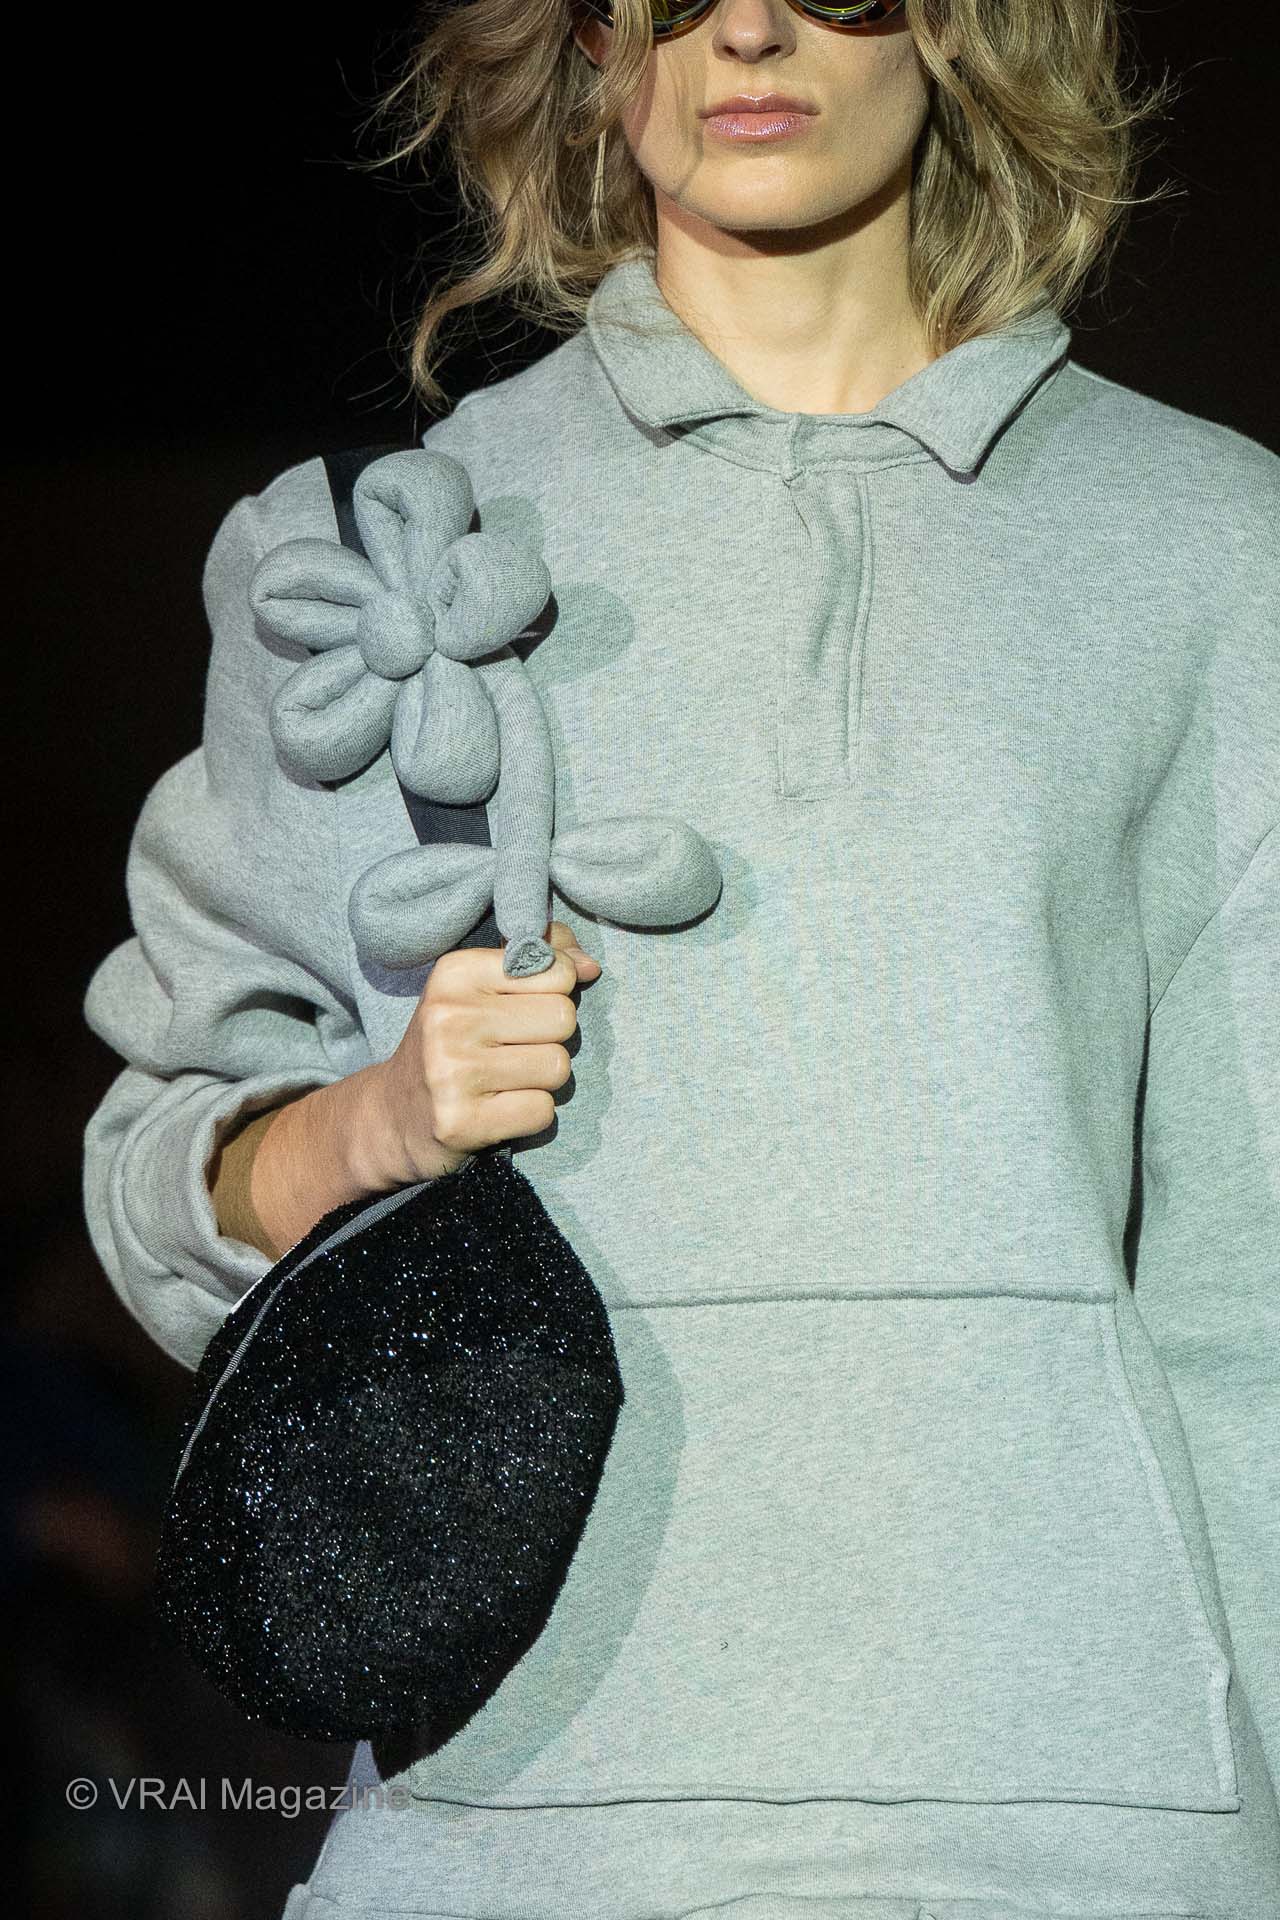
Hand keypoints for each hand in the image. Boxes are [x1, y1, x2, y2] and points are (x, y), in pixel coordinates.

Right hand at [362, 921, 602, 1184]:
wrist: (393, 1115)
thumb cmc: (451, 1043)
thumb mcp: (483, 988)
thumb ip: (541, 961)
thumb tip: (591, 966)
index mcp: (455, 972)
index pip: (557, 972)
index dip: (553, 995)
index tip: (517, 1012)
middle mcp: (449, 1016)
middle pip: (563, 1019)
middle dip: (550, 1040)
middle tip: (511, 1052)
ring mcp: (450, 1071)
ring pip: (558, 1067)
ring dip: (541, 1081)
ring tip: (503, 1081)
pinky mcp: (460, 1121)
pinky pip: (542, 1111)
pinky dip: (530, 1115)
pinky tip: (498, 1110)